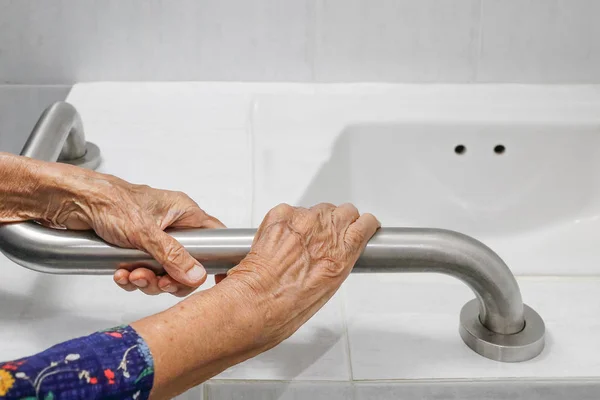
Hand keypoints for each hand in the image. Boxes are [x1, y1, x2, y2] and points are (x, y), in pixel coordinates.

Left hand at [41, 167, 223, 295]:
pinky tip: (121, 273)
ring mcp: (153, 238)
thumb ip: (173, 256)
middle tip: (159, 282)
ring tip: (132, 275)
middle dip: (170, 278)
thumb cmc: (107, 200)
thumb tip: (196, 274)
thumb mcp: (145, 232)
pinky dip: (132, 277)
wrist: (70, 201)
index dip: (217, 257)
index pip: (215, 235)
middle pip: (187, 263)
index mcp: (182, 212)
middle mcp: (171, 225)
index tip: (214, 278)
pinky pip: (143, 271)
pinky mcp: (134, 249)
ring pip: (163, 271)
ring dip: (147, 280)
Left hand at [222, 203, 379, 348]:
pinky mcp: (281, 214)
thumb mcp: (330, 286)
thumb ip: (340, 260)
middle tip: (326, 238)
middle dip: (338, 222)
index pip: (365, 222)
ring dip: (312, 223)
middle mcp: (325, 229)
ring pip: (317, 209)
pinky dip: (288, 222)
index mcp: (342, 250)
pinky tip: (282, 240)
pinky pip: (291, 211)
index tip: (359, 227)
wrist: (257, 301)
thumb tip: (338, 254)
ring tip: (299, 244)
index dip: (362, 225)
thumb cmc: (289, 304)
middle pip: (344, 211)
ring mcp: (303, 219)